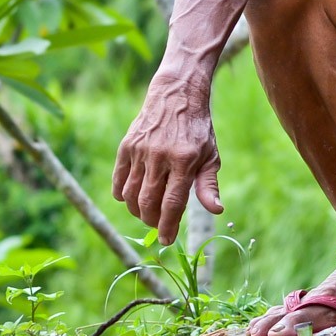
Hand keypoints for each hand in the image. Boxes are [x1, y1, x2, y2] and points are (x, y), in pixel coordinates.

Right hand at [112, 77, 222, 246]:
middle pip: (148, 203)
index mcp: (185, 160)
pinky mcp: (126, 146)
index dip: (168, 226)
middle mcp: (160, 156)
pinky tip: (131, 199)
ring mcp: (140, 150)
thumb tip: (217, 210)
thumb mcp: (210, 155)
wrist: (176, 95)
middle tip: (158, 225)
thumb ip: (209, 185)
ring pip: (131, 195)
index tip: (167, 240)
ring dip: (138, 211)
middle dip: (152, 222)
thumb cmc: (197, 130)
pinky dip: (122, 195)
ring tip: (147, 213)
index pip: (172, 203)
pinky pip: (118, 180)